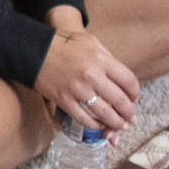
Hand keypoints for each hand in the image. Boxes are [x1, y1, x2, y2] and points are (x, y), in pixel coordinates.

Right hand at [33, 5, 139, 131]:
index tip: (134, 99)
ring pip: (104, 113)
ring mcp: (77, 89)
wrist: (33, 49)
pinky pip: (84, 118)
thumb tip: (122, 80)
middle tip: (131, 118)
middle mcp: (92, 75)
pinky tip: (99, 125)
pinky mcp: (64, 100)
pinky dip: (95, 125)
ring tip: (120, 126)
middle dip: (128, 112)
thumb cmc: (64, 44)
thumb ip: (108, 58)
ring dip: (116, 122)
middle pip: (120, 100)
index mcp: (101, 59)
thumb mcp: (91, 42)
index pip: (129, 81)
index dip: (135, 93)